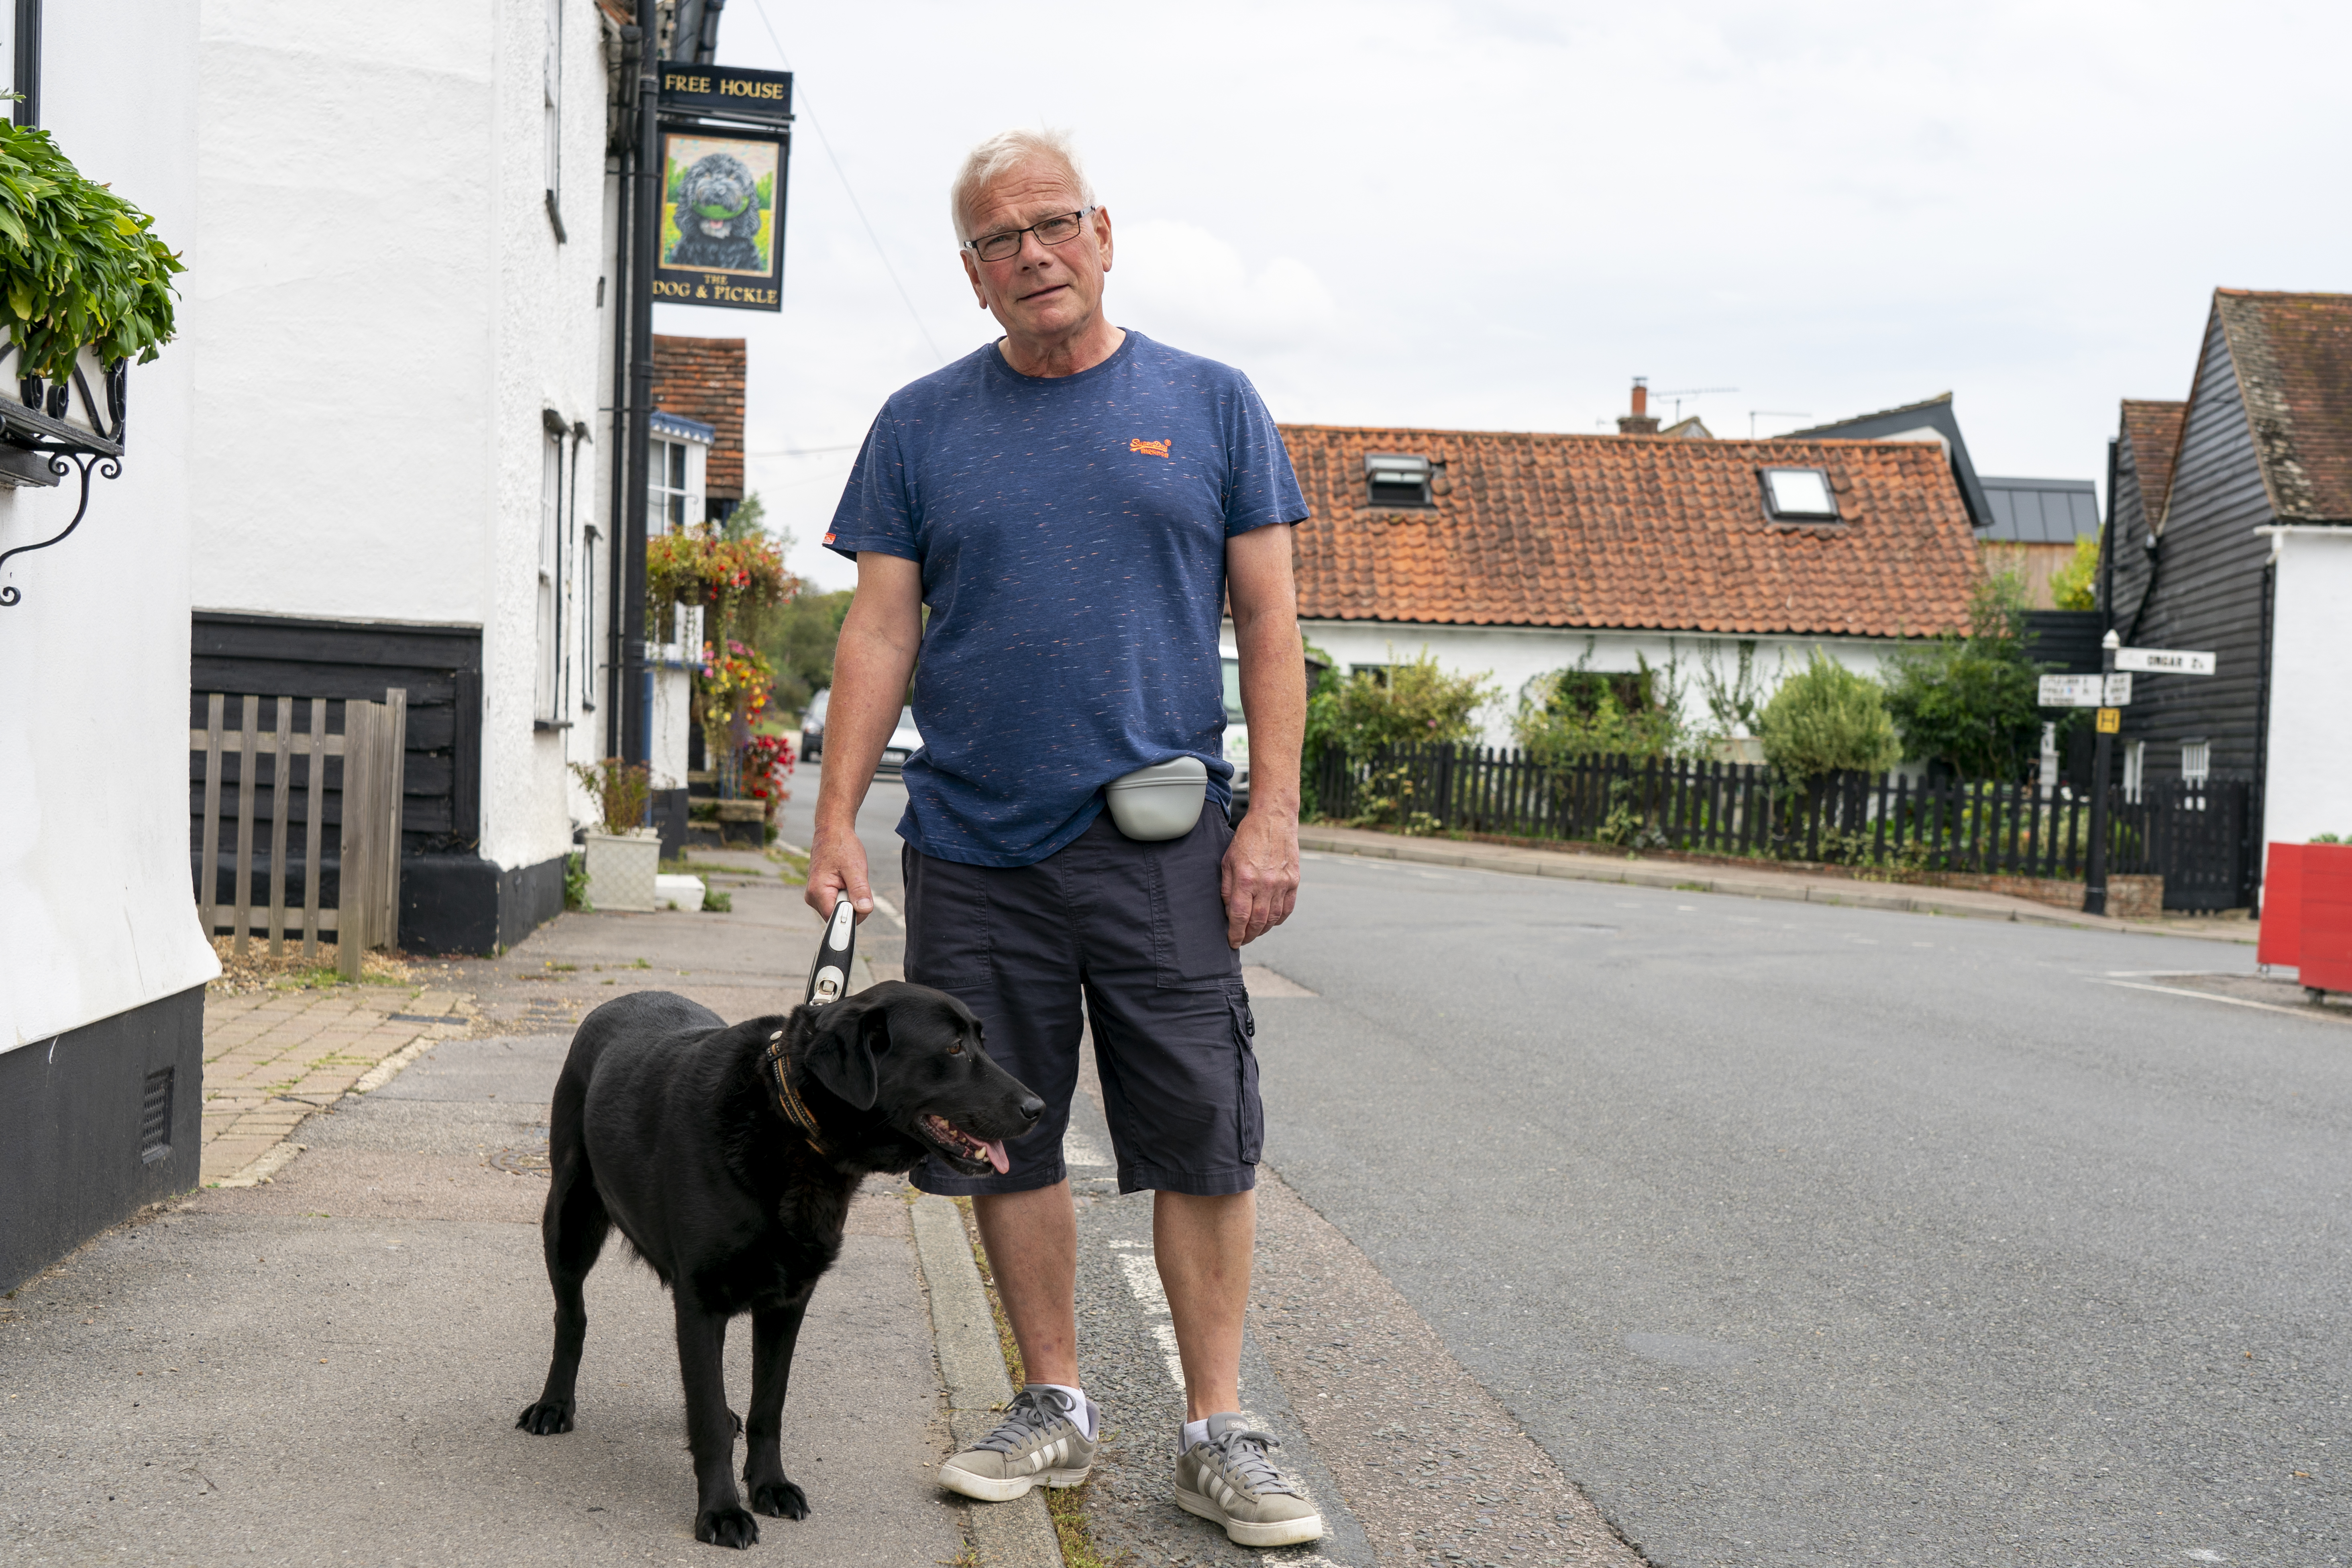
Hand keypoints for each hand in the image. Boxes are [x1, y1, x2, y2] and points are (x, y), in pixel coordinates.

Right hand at [804, 821, 874, 921]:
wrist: (832, 831)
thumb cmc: (842, 845)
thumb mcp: (855, 868)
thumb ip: (859, 890)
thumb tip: (864, 910)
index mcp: (817, 892)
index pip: (836, 919)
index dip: (852, 915)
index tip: (860, 901)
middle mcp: (812, 897)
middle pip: (837, 916)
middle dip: (852, 904)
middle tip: (853, 882)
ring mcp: (815, 895)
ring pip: (838, 909)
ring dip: (849, 898)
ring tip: (848, 879)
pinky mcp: (819, 893)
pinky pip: (836, 902)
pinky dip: (845, 894)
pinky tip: (845, 880)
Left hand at [1219, 811, 1298, 947]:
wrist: (1273, 820)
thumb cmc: (1247, 838)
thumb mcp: (1227, 861)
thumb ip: (1228, 889)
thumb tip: (1230, 913)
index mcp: (1246, 879)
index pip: (1240, 917)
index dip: (1235, 934)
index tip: (1232, 942)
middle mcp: (1266, 884)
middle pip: (1257, 922)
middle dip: (1248, 935)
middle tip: (1242, 940)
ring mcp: (1282, 883)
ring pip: (1273, 918)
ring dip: (1262, 929)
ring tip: (1254, 932)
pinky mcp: (1294, 881)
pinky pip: (1287, 908)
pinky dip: (1278, 919)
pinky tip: (1270, 921)